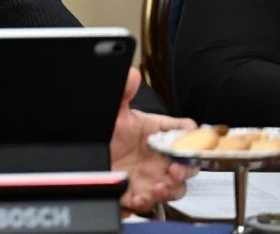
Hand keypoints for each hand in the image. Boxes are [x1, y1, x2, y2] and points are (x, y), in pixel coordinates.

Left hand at [111, 67, 197, 213]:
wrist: (85, 157)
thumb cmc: (108, 133)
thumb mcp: (114, 113)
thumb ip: (123, 93)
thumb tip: (131, 74)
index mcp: (157, 134)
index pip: (187, 133)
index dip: (195, 136)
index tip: (192, 139)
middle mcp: (160, 158)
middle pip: (188, 165)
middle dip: (186, 169)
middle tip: (175, 169)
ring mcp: (152, 177)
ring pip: (175, 188)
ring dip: (170, 189)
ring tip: (159, 187)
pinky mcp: (137, 194)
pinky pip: (149, 203)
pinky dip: (146, 202)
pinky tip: (138, 197)